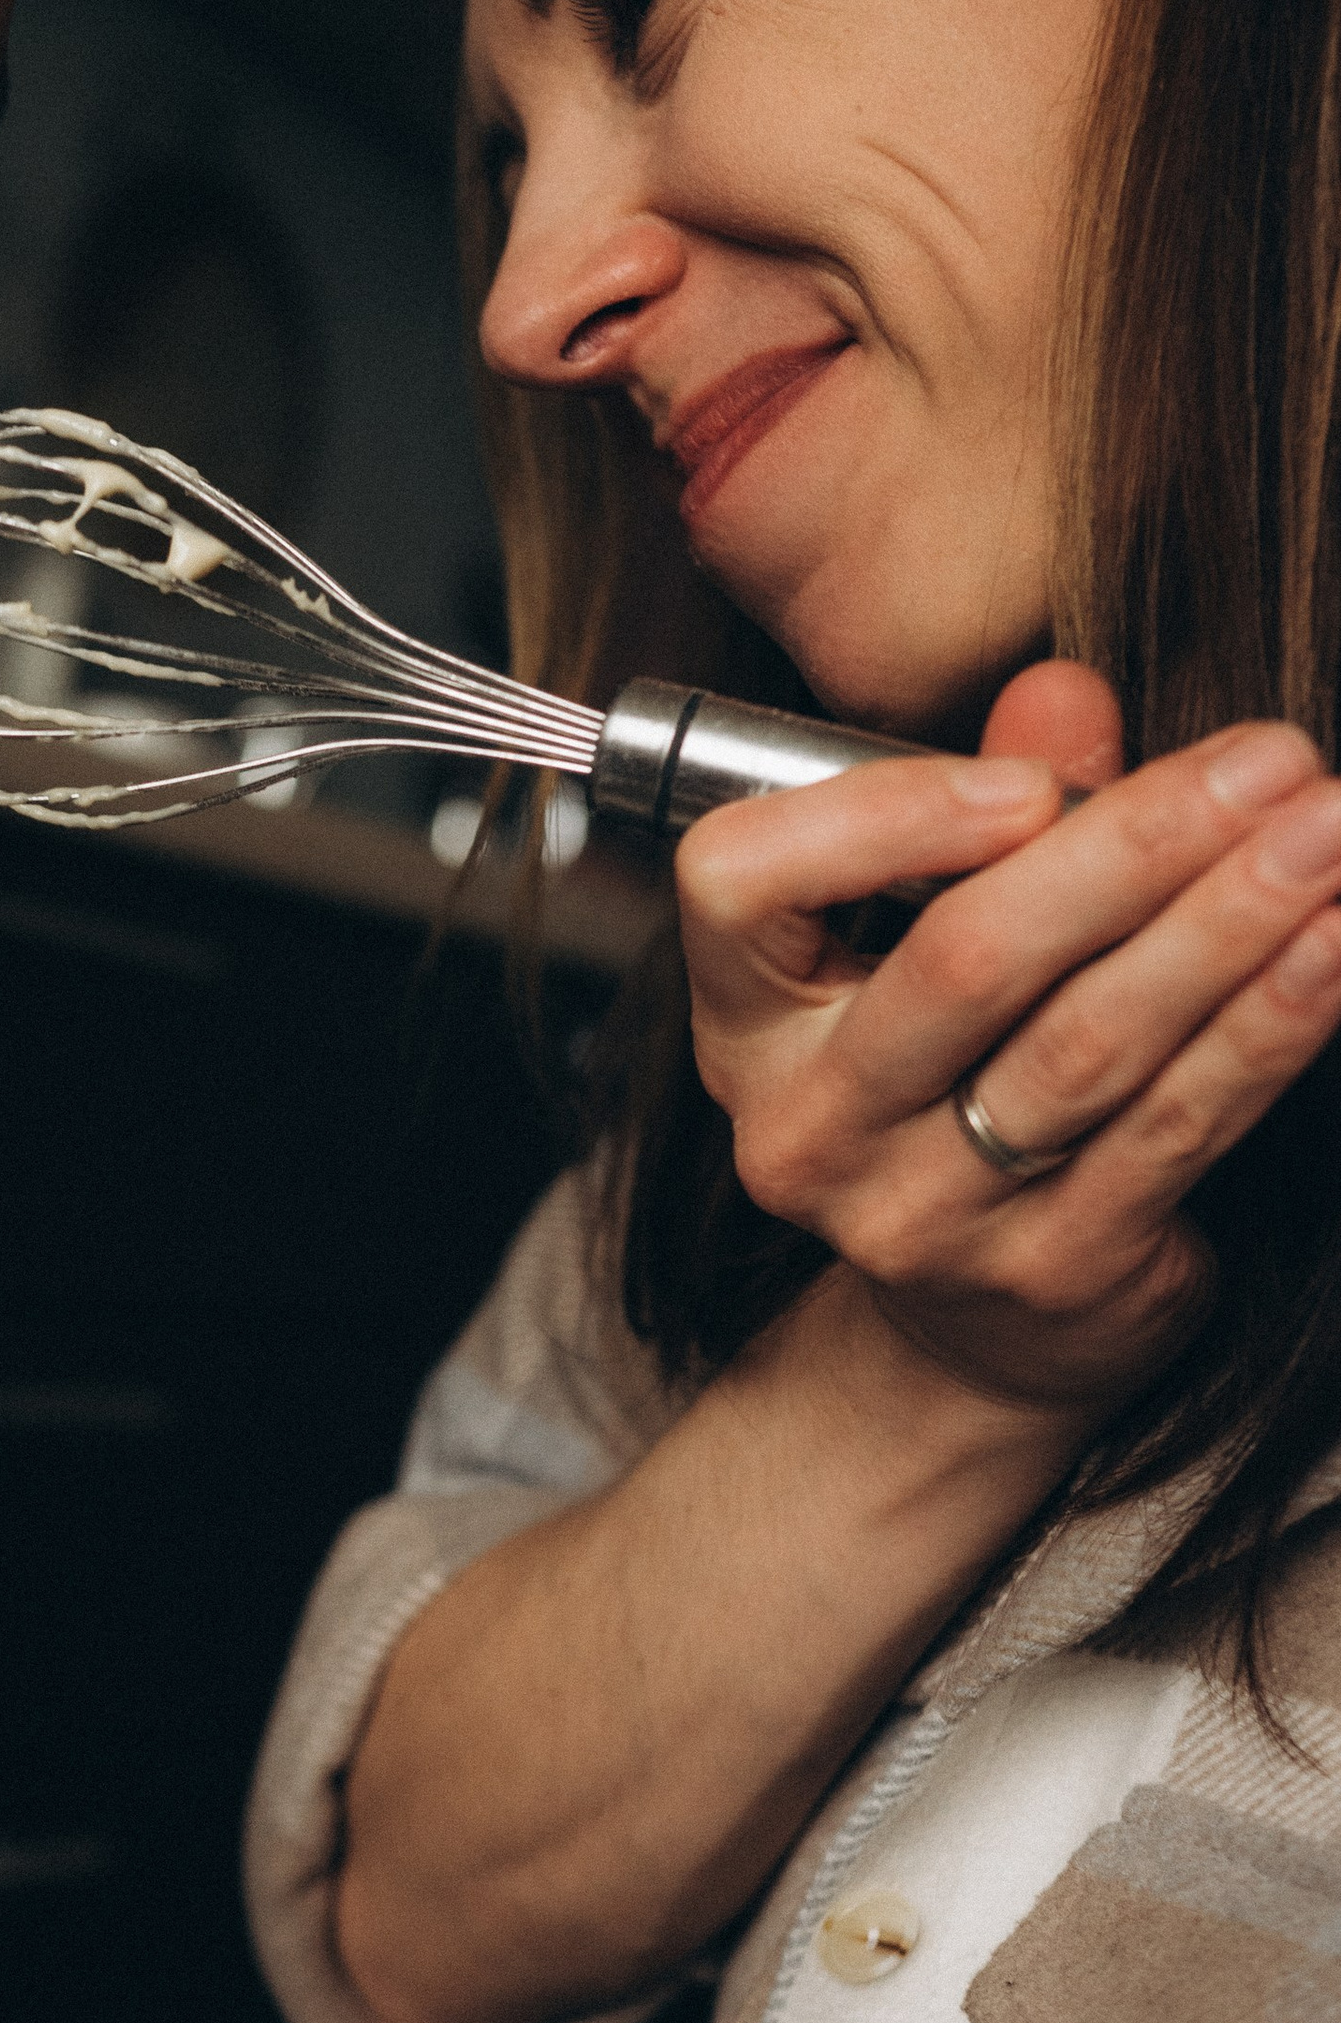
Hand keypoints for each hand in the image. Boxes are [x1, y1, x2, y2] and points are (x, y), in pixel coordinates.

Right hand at [676, 662, 1340, 1422]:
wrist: (974, 1328)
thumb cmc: (954, 1080)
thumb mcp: (928, 942)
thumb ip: (991, 809)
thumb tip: (1062, 694)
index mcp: (749, 1021)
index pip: (741, 884)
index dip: (882, 818)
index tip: (1026, 782)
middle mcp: (811, 1128)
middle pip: (962, 962)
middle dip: (1132, 845)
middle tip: (1266, 760)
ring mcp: (924, 1217)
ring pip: (1088, 1044)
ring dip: (1228, 923)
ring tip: (1326, 832)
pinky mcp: (1051, 1272)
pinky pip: (1176, 1127)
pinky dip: (1267, 1027)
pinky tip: (1333, 944)